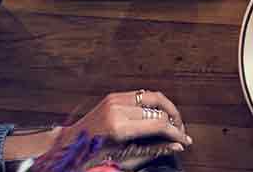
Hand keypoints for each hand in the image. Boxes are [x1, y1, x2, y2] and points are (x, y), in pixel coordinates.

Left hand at [54, 91, 190, 153]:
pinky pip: (142, 95)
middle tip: (180, 131)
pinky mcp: (114, 95)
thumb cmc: (91, 154)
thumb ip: (153, 150)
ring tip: (172, 122)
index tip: (184, 139)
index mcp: (119, 127)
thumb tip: (176, 146)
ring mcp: (115, 99)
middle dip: (175, 120)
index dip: (176, 132)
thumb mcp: (123, 157)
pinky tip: (158, 115)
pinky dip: (155, 104)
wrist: (69, 144)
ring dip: (167, 108)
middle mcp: (118, 108)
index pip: (159, 124)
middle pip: (160, 108)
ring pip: (155, 96)